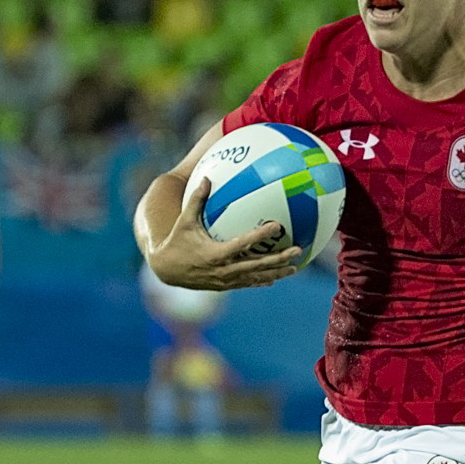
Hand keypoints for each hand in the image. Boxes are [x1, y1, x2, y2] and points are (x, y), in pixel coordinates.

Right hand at [146, 177, 302, 291]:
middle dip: (279, 259)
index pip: (243, 244)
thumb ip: (196, 200)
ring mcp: (226, 280)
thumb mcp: (185, 221)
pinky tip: (276, 278)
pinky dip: (262, 280)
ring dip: (277, 273)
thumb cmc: (177, 241)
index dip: (260, 236)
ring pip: (256, 277)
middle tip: (297, 250)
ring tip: (295, 268)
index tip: (276, 227)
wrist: (167, 270)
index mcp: (216, 253)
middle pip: (257, 265)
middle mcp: (224, 269)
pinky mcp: (225, 286)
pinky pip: (247, 283)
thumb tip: (205, 178)